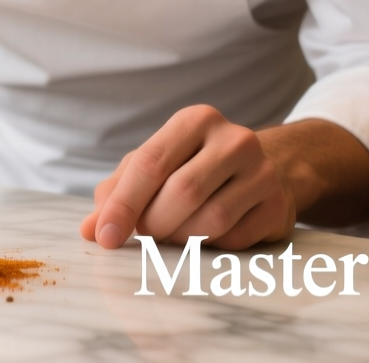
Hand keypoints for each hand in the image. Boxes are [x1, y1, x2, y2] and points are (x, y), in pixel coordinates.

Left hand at [79, 105, 295, 250]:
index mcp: (195, 120)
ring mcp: (262, 172)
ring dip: (180, 238)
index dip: (124, 204)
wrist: (261, 170)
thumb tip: (90, 229)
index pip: (151, 163)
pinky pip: (234, 239)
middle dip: (153, 223)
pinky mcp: (278, 205)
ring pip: (210, 220)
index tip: (105, 237)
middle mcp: (234, 139)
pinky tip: (204, 236)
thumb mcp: (153, 166)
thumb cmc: (193, 166)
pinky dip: (209, 247)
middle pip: (181, 193)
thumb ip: (117, 192)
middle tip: (144, 235)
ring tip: (172, 234)